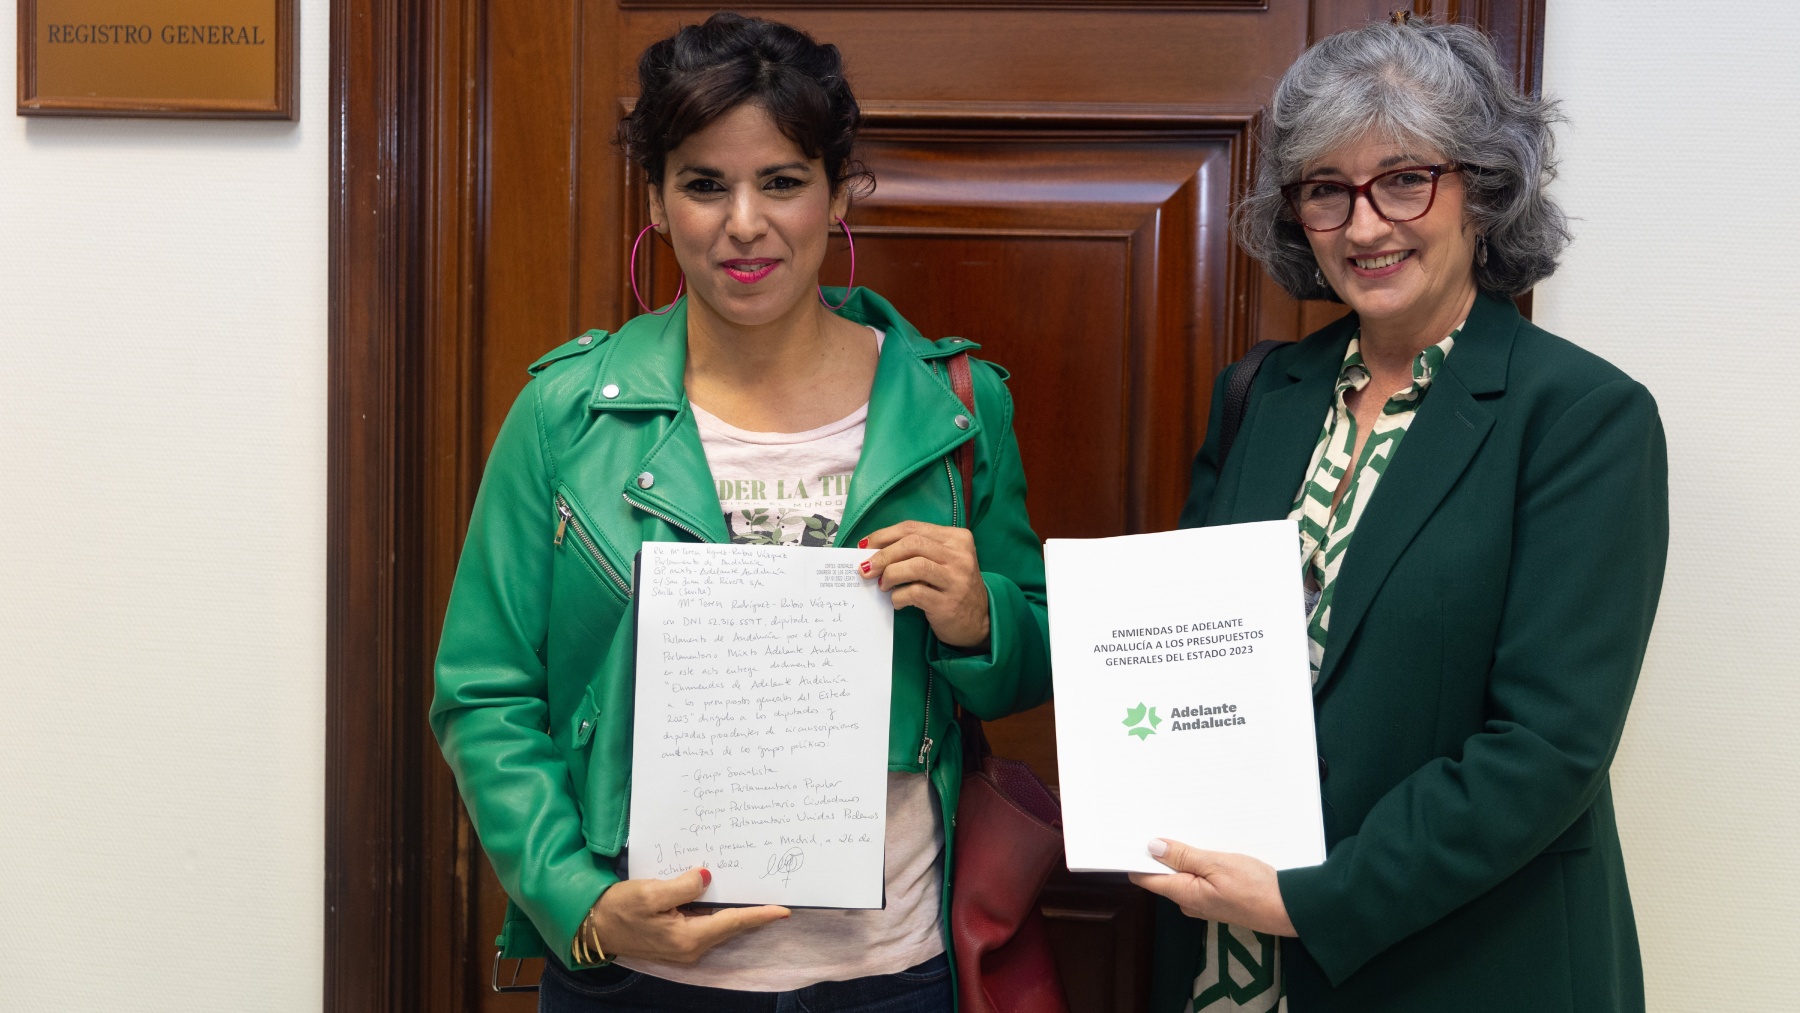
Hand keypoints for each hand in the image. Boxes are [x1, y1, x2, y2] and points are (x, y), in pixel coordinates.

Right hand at [578, 867, 788, 964]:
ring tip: (756, 893)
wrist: (593, 927)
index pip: (733, 922)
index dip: (759, 915)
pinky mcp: (677, 940)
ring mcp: (684, 947)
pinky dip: (718, 913)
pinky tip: (723, 897)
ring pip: (719, 926)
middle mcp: (691, 948)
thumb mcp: (650, 893)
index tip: (784, 909)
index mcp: (688, 939)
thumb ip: (682, 886)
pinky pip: (706, 925)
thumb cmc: (618, 909)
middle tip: (776, 896)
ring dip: (736, 912)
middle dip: (753, 913)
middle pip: (730, 927)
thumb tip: (707, 877)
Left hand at [858, 521, 989, 648]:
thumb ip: (916, 552)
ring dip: (890, 574)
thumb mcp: (942, 561)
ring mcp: (956, 579)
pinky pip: (915, 593)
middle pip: (912, 543)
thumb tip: (873, 550)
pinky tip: (897, 601)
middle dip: (883, 554)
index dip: (884, 535)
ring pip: (914, 565)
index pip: (913, 528)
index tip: (864, 545)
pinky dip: (899, 596)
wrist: (979, 620)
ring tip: (883, 585)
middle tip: (866, 568)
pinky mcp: (949, 602)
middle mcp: (960, 555)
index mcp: (957, 538)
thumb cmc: (952, 587)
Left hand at [1128, 839, 1296, 936]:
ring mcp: (1204, 901)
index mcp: (1184, 894)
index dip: (1136, 856)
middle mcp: (1189, 902)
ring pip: (1183, 874)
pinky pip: (1199, 877)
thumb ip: (1183, 857)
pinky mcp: (1218, 898)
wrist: (1290, 909)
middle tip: (1163, 820)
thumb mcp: (1218, 864)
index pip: (1145, 877)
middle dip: (1161, 850)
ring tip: (1187, 828)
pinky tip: (1206, 845)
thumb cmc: (1257, 888)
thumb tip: (1151, 847)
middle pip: (1163, 874)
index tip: (1134, 833)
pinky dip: (1199, 861)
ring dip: (1183, 854)